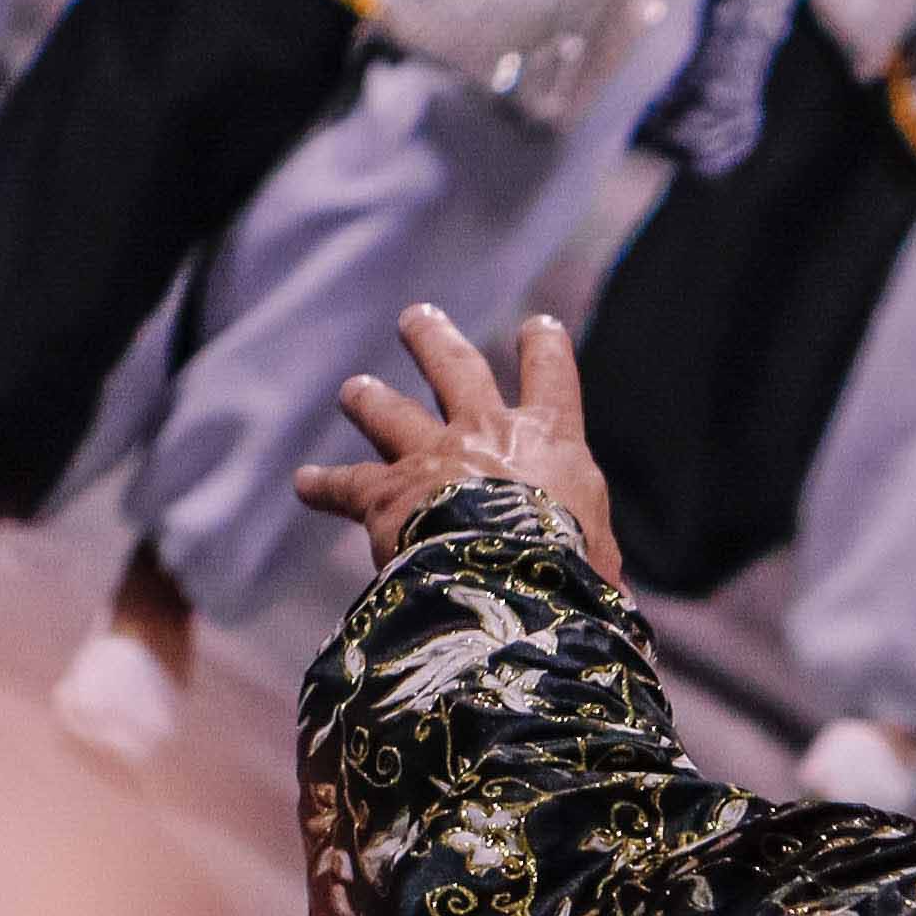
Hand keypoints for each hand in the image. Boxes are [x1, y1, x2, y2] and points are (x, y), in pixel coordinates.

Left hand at [292, 305, 618, 583]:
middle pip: (454, 366)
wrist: (511, 583)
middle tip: (416, 318)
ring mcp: (431, 457)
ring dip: (368, 397)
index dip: (545, 349)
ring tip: (355, 388)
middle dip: (433, 338)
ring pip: (388, 410)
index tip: (539, 327)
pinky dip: (323, 486)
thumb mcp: (602, 556)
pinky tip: (305, 484)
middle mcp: (487, 433)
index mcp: (550, 443)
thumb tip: (609, 597)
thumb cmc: (574, 573)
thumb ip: (590, 553)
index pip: (553, 376)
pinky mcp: (384, 493)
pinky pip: (345, 485)